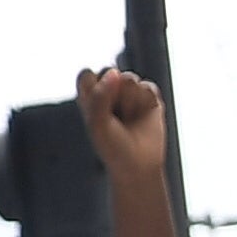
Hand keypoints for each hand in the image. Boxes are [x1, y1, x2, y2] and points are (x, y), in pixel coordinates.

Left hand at [77, 62, 170, 182]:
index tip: (97, 112)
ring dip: (129, 101)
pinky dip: (145, 102)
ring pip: (129, 78)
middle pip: (109, 71)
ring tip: (129, 118)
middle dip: (112, 94)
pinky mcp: (149, 96)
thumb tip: (115, 72)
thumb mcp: (98, 123)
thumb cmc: (112, 145)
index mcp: (89, 94)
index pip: (86, 75)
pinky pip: (148, 87)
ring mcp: (130, 91)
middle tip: (115, 117)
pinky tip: (143, 116)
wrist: (139, 164)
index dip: (93, 92)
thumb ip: (100, 95)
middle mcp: (109, 89)